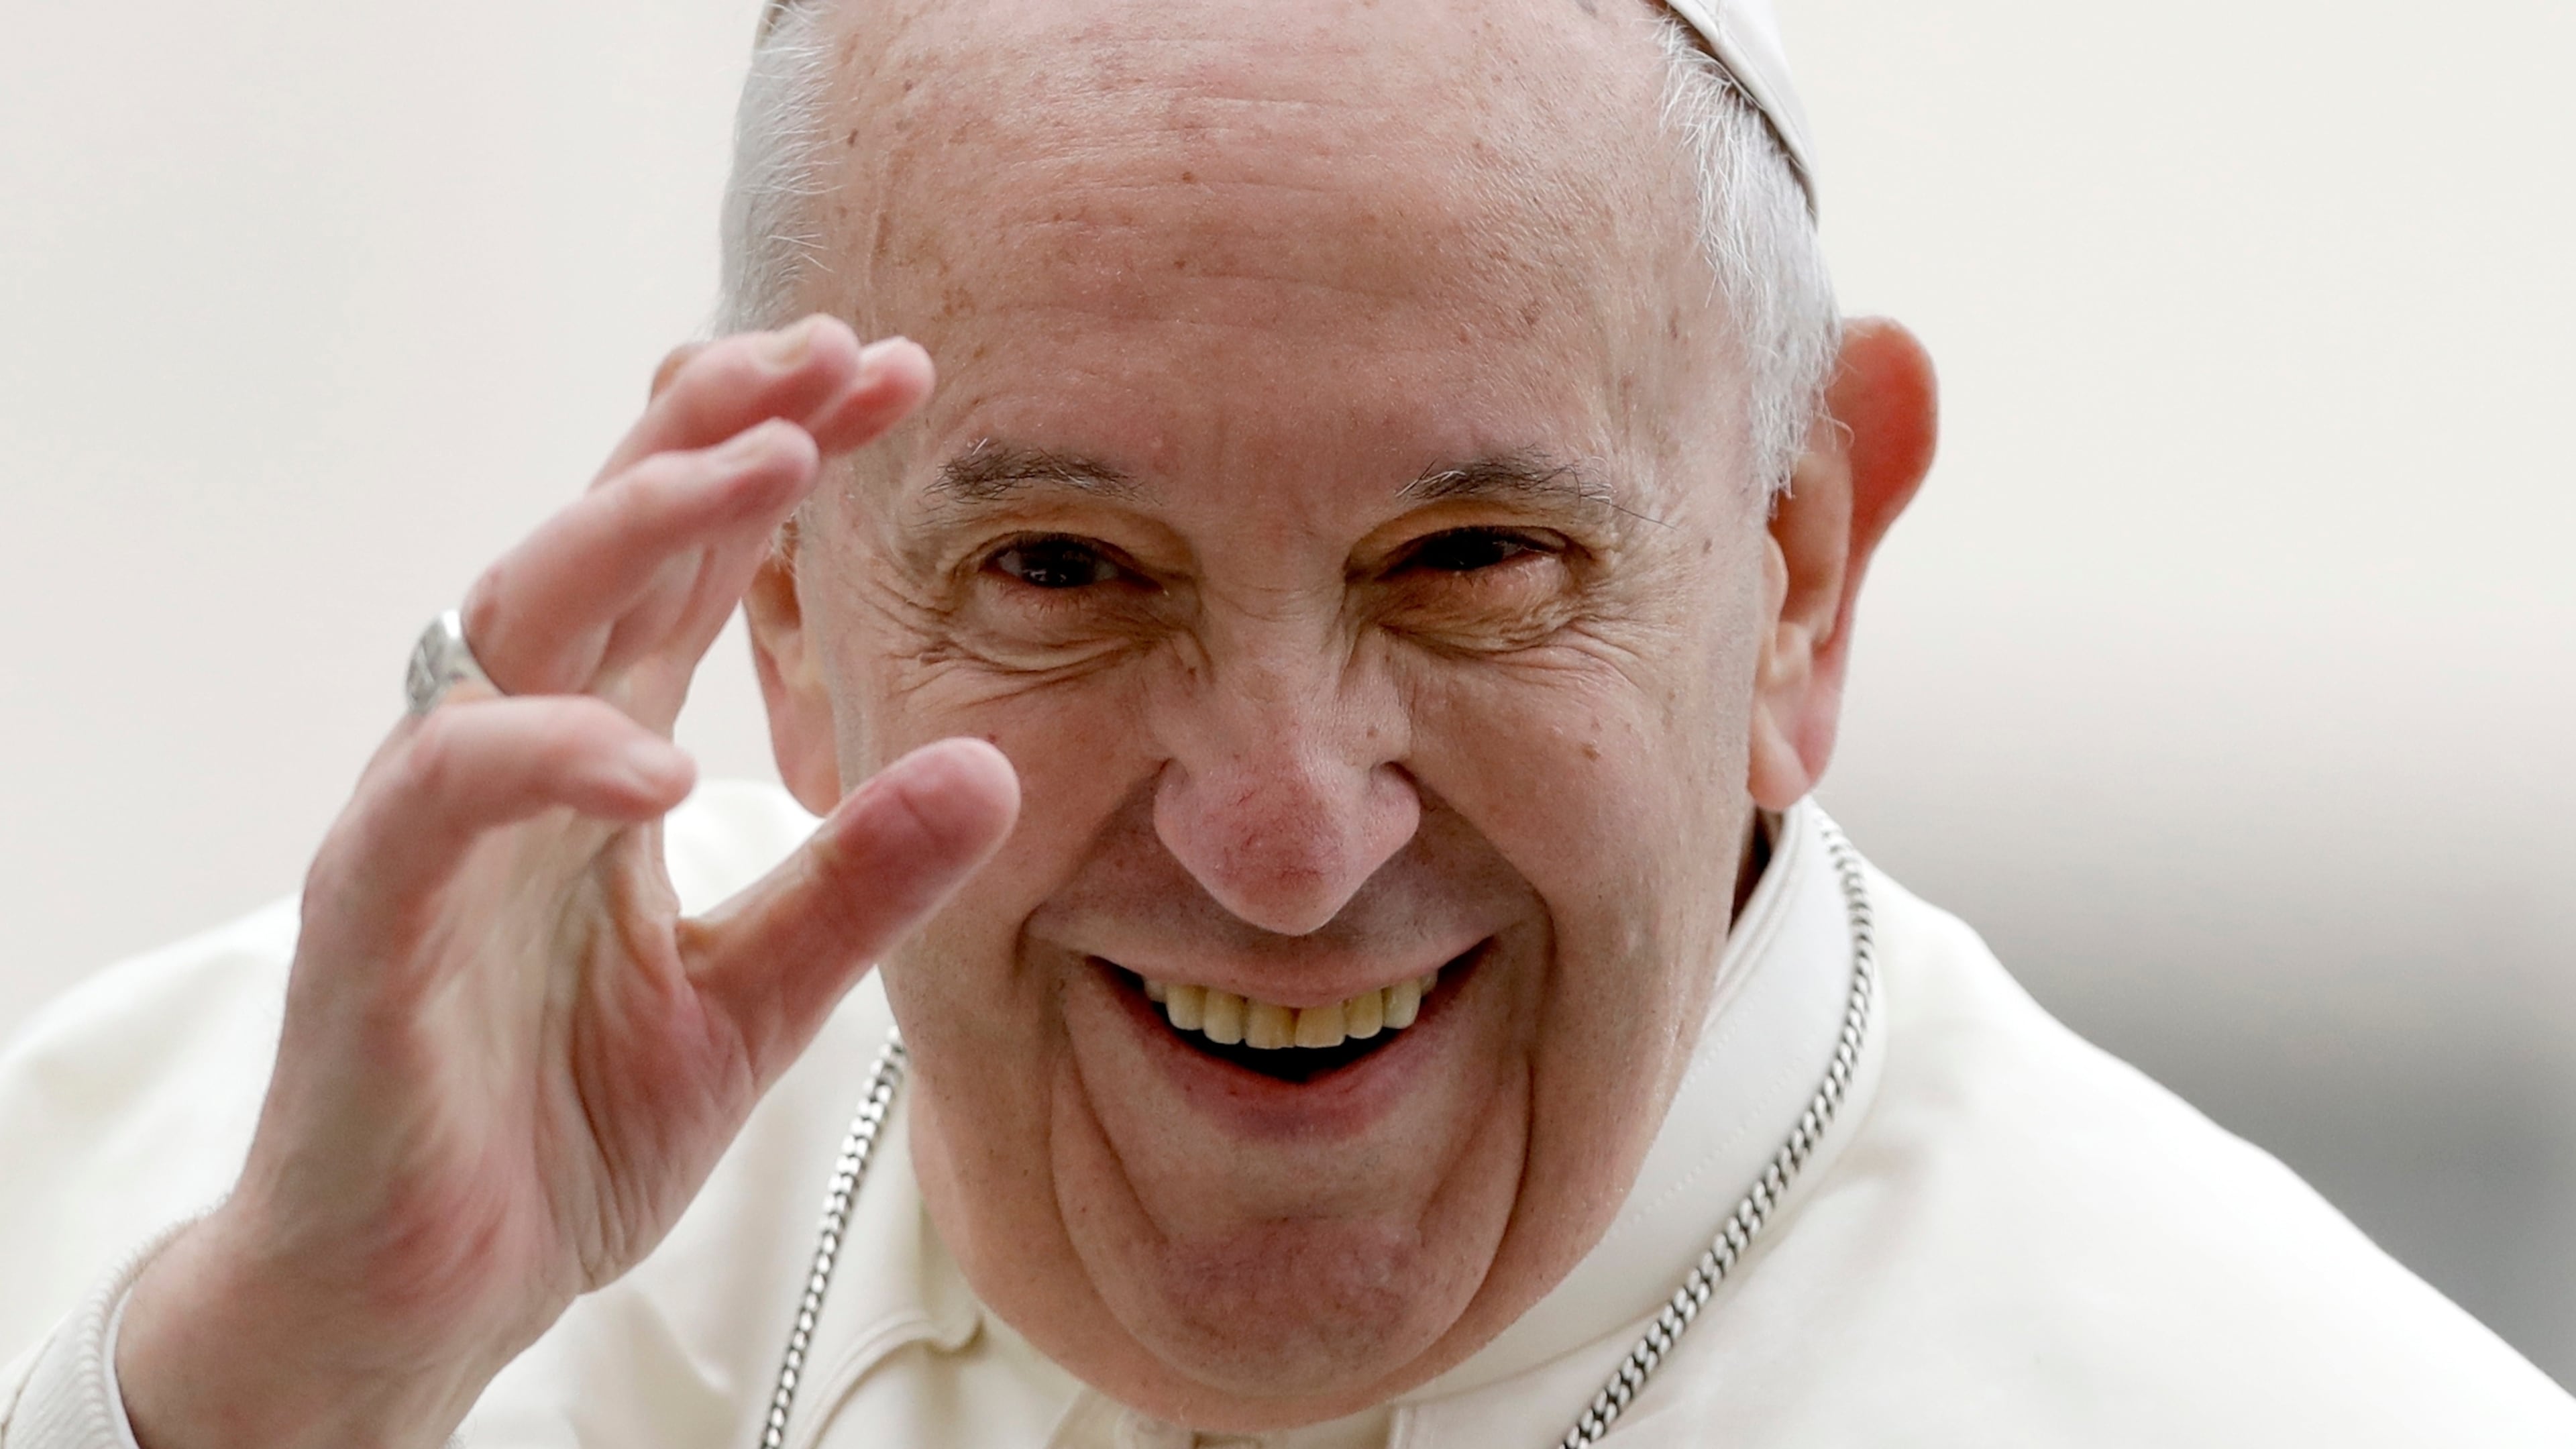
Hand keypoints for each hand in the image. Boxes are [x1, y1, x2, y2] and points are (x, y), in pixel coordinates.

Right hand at [112, 317, 1019, 1448]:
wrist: (421, 1297)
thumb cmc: (557, 1131)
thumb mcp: (755, 1002)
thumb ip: (858, 885)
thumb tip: (991, 766)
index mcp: (599, 759)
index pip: (690, 567)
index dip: (779, 458)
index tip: (896, 383)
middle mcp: (516, 757)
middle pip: (602, 537)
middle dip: (718, 430)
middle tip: (840, 353)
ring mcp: (434, 824)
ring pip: (517, 615)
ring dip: (641, 525)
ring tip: (773, 463)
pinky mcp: (371, 915)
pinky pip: (445, 793)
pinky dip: (549, 759)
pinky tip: (658, 764)